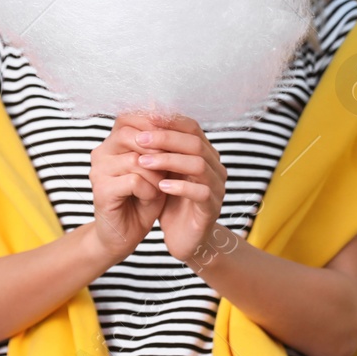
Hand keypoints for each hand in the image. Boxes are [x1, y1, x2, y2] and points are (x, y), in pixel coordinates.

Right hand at [89, 115, 165, 261]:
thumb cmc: (142, 199)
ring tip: (160, 186)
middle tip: (168, 166)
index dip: (153, 125)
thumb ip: (159, 145)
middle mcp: (100, 153)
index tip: (174, 140)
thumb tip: (172, 117)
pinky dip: (149, 189)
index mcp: (111, 143)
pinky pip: (133, 180)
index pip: (129, 118)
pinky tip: (151, 198)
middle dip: (157, 149)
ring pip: (135, 159)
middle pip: (130, 134)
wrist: (124, 235)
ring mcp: (98, 171)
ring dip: (156, 174)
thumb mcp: (156, 168)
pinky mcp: (101, 191)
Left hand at [135, 116, 226, 265]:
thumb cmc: (171, 202)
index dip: (169, 121)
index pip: (191, 127)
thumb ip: (157, 149)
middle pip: (195, 143)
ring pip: (199, 165)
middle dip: (166, 138)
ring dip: (169, 160)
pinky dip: (180, 187)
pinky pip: (200, 192)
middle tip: (140, 139)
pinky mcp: (212, 208)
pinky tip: (160, 186)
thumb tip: (140, 116)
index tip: (144, 119)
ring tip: (144, 162)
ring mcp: (216, 188)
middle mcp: (215, 167)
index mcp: (204, 153)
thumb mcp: (162, 171)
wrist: (184, 239)